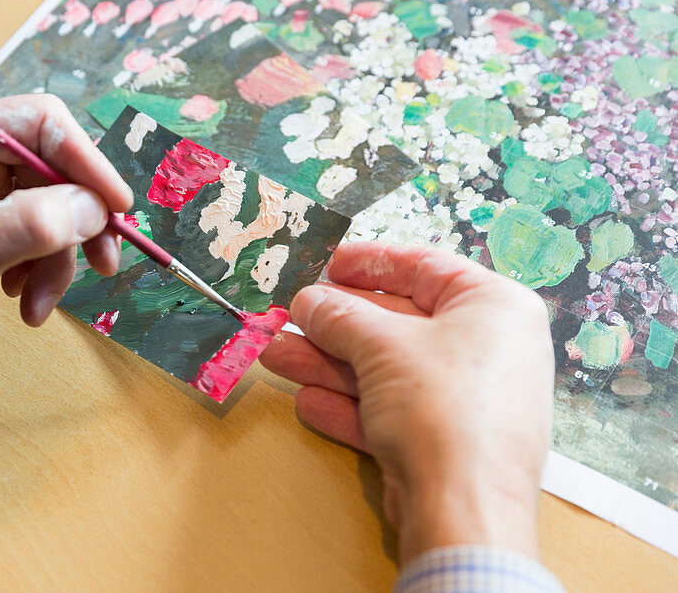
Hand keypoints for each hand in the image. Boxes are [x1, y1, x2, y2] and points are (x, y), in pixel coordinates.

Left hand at [0, 94, 132, 395]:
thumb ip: (31, 224)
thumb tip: (92, 207)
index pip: (42, 124)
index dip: (89, 162)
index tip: (117, 208)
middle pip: (50, 169)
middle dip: (75, 222)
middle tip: (102, 263)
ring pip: (43, 207)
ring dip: (54, 257)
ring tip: (38, 304)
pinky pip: (24, 232)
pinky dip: (34, 267)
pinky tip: (21, 300)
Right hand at [260, 242, 553, 562]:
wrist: (463, 508)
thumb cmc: (441, 405)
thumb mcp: (381, 345)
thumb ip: (340, 316)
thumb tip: (308, 301)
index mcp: (494, 307)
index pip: (425, 267)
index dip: (370, 263)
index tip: (329, 264)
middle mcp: (488, 349)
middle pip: (398, 323)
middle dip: (336, 324)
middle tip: (291, 316)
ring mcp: (467, 399)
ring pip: (387, 370)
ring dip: (329, 364)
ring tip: (276, 357)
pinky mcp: (444, 442)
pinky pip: (391, 410)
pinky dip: (350, 405)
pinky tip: (307, 401)